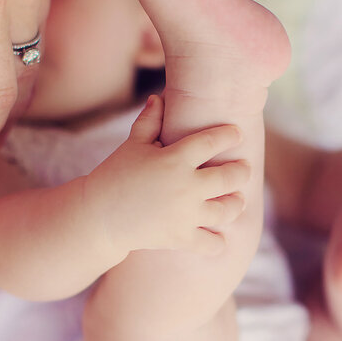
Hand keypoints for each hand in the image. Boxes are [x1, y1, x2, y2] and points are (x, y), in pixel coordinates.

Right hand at [85, 95, 249, 256]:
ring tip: (236, 199)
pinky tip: (219, 234)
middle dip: (241, 171)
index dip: (229, 135)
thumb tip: (160, 97)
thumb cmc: (115, 174)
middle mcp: (186, 186)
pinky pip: (213, 243)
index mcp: (175, 159)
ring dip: (236, 203)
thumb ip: (149, 120)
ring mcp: (185, 214)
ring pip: (228, 209)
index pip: (213, 141)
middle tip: (243, 169)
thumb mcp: (132, 144)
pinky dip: (219, 241)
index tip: (236, 134)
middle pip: (231, 176)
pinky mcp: (181, 238)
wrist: (98, 215)